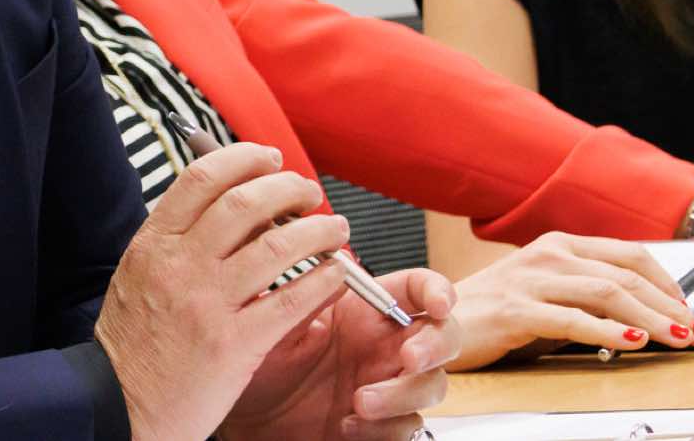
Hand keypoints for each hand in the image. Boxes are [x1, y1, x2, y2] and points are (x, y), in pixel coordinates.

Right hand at [94, 142, 353, 440]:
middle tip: (308, 192)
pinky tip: (337, 273)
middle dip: (289, 188)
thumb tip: (235, 208)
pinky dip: (324, 280)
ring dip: (318, 230)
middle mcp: (180, 266)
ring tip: (335, 228)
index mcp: (154, 244)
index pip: (202, 178)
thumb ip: (179, 241)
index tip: (270, 159)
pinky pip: (293, 300)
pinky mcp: (235, 345)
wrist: (118, 404)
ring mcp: (208, 304)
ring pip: (278, 246)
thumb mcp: (138, 275)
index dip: (244, 159)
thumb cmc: (132, 345)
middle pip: (245, 203)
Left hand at [223, 268, 458, 440]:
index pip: (418, 290)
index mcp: (365, 311)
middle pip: (444, 337)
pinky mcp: (384, 426)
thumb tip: (333, 269)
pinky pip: (408, 427)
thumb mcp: (277, 326)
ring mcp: (388, 386)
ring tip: (360, 401)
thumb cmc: (265, 364)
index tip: (439, 304)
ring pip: (432, 386)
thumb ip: (306, 298)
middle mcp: (384, 346)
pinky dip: (385, 428)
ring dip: (403, 394)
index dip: (437, 291)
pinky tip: (348, 425)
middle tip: (409, 358)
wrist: (249, 418)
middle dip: (435, 346)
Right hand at [445, 232, 693, 369]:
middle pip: (624, 275)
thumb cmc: (492, 309)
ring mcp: (530, 280)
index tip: (689, 310)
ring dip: (651, 319)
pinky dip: (606, 331)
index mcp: (558, 245)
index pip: (628, 254)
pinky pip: (571, 319)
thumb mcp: (545, 291)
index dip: (667, 282)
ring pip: (606, 293)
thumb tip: (643, 314)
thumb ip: (585, 294)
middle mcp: (547, 255)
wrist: (437, 320)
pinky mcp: (515, 310)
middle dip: (669, 305)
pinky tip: (631, 343)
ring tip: (678, 339)